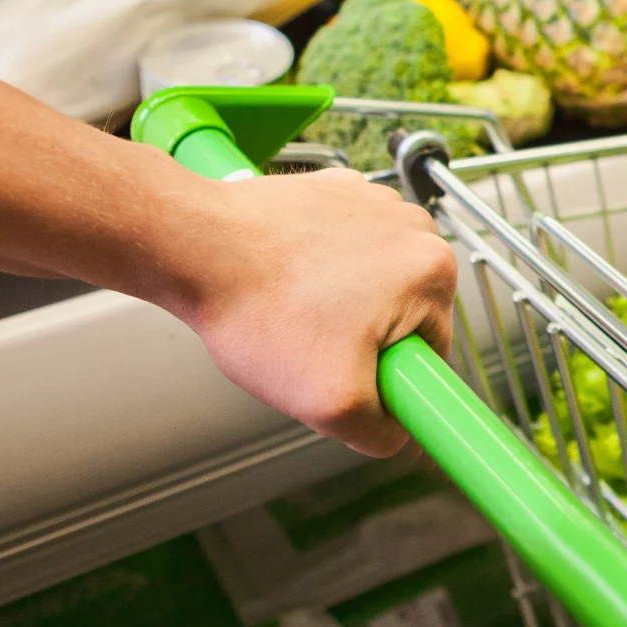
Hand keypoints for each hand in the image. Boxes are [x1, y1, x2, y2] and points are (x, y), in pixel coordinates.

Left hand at [168, 165, 457, 456]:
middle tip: (313, 350)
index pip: (434, 352)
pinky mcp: (336, 190)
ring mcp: (373, 202)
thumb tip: (398, 436)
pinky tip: (285, 280)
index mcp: (433, 271)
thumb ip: (382, 435)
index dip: (393, 378)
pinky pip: (344, 248)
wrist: (192, 245)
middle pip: (405, 314)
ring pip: (375, 282)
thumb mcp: (333, 405)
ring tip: (292, 313)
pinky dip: (319, 266)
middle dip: (365, 340)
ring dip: (342, 304)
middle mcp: (413, 226)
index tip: (350, 377)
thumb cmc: (258, 308)